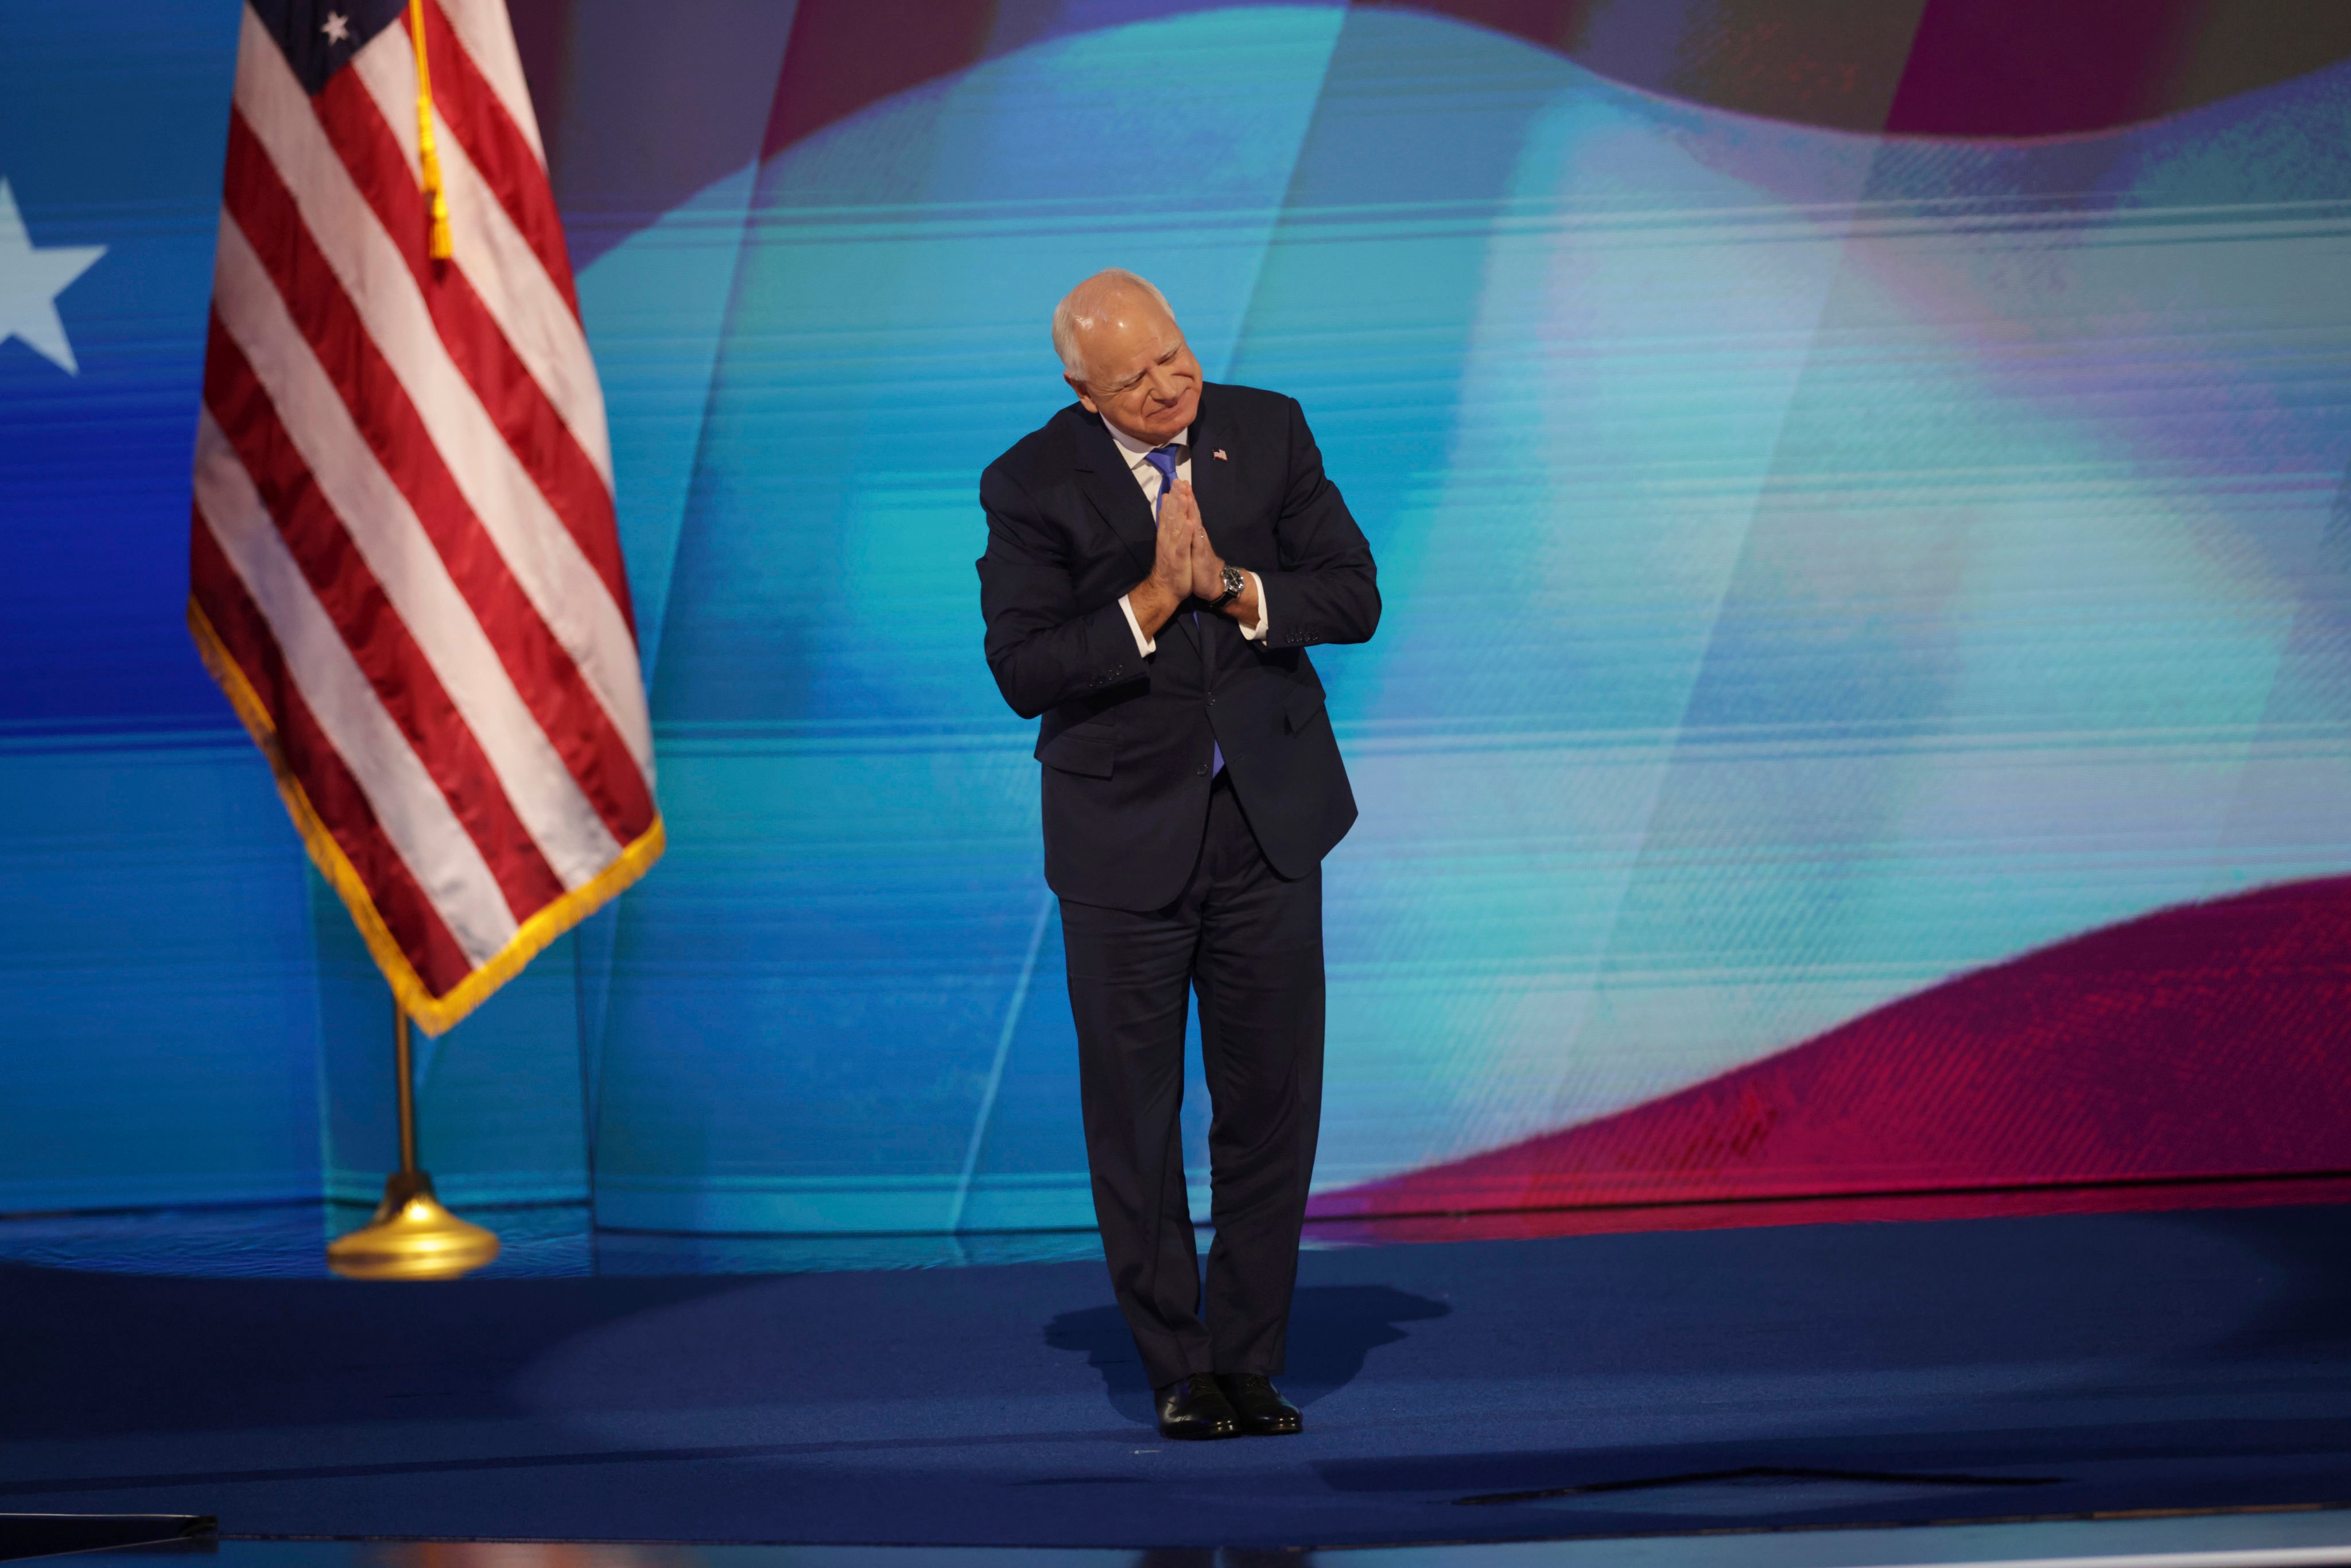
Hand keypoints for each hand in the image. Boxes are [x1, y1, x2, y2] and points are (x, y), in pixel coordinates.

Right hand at [1150, 483, 1193, 601]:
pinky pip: (1182, 545)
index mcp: (1166, 534)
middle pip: (1172, 515)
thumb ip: (1167, 525)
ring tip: (1183, 496)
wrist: (1165, 589)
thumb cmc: (1170, 565)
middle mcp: (1167, 539)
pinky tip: (1191, 523)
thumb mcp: (1168, 543)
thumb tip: (1165, 506)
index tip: (1177, 481)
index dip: (1173, 496)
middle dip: (1175, 498)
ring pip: (1176, 526)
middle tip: (1178, 481)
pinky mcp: (1179, 559)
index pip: (1169, 512)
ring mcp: (1172, 548)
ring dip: (1180, 511)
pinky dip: (1186, 534)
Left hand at [1168, 481, 1223, 599]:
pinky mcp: (1201, 555)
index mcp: (1193, 533)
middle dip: (1187, 497)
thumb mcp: (1191, 546)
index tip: (1177, 483)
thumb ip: (1189, 533)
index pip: (1188, 512)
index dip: (1183, 498)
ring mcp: (1200, 543)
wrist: (1212, 583)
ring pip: (1195, 523)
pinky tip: (1193, 522)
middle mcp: (1197, 535)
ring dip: (1192, 509)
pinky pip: (1197, 542)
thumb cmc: (1200, 565)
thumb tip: (1185, 520)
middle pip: (1192, 512)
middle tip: (1182, 481)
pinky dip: (1194, 532)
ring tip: (1187, 494)